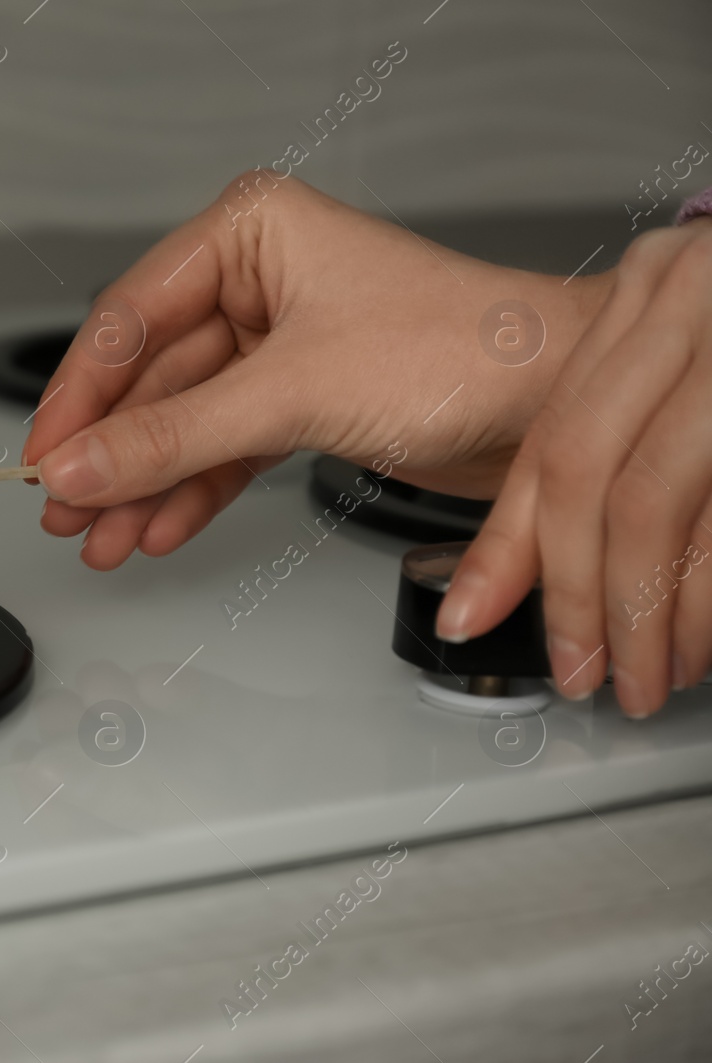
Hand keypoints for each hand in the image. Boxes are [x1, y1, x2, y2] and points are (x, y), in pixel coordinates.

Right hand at [23, 172, 608, 569]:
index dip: (78, 398)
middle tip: (64, 512)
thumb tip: (76, 467)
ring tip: (102, 538)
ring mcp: (277, 344)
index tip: (43, 460)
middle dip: (109, 454)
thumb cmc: (460, 350)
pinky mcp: (299, 399)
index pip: (129, 321)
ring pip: (182, 422)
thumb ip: (173, 437)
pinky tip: (157, 529)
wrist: (558, 405)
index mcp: (247, 234)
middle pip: (150, 379)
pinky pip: (223, 448)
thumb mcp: (291, 394)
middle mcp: (257, 281)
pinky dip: (192, 492)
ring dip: (142, 485)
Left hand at [437, 218, 711, 717]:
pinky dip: (707, 592)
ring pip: (663, 506)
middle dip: (582, 597)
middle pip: (599, 481)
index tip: (471, 619)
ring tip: (647, 674)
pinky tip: (697, 638)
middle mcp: (696, 307)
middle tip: (582, 672)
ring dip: (653, 613)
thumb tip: (500, 567)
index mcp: (648, 292)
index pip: (553, 444)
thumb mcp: (676, 346)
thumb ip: (596, 434)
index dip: (505, 550)